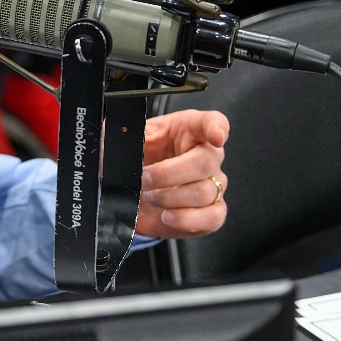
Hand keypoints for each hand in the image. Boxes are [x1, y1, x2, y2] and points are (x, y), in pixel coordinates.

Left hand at [135, 109, 227, 238]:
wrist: (132, 192)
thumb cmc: (137, 159)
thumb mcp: (128, 141)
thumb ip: (128, 134)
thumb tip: (124, 133)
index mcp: (188, 129)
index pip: (212, 121)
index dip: (216, 127)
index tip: (216, 136)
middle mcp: (206, 155)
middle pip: (206, 162)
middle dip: (168, 174)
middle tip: (144, 179)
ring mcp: (213, 183)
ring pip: (204, 192)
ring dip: (169, 198)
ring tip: (150, 197)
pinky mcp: (211, 211)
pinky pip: (212, 217)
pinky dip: (186, 219)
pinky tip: (167, 215)